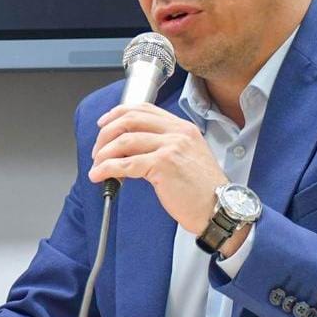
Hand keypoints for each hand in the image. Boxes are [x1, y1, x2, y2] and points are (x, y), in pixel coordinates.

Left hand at [89, 103, 226, 234]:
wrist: (219, 208)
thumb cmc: (204, 189)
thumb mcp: (189, 156)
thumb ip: (165, 146)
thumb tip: (129, 150)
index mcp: (182, 127)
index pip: (144, 109)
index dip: (118, 113)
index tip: (104, 123)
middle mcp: (177, 132)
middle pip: (130, 120)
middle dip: (106, 134)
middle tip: (98, 150)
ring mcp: (170, 146)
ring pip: (124, 141)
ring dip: (104, 154)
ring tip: (97, 166)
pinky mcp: (162, 164)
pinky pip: (125, 164)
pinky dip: (107, 169)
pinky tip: (100, 176)